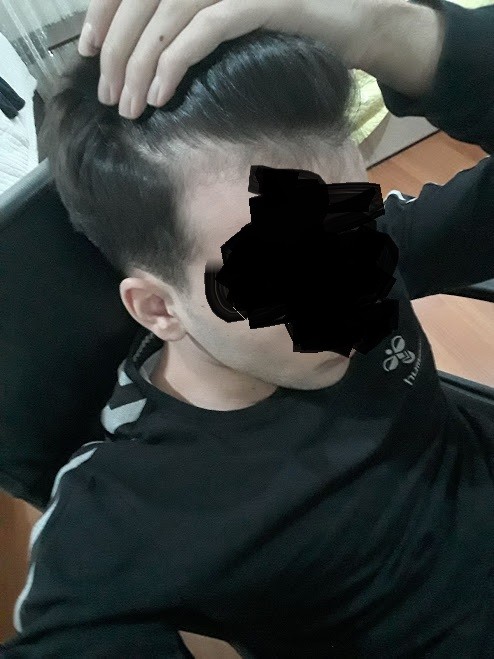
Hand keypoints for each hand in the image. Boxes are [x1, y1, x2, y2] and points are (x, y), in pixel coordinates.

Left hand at [78, 0, 371, 119]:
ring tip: (128, 107)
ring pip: (166, 16)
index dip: (102, 12)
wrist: (351, 22)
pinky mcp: (260, 0)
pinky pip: (205, 28)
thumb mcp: (224, 22)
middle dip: (116, 51)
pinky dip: (175, 61)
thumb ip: (186, 24)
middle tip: (109, 95)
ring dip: (139, 64)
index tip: (87, 51)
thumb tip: (137, 56)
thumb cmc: (283, 29)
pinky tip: (160, 96)